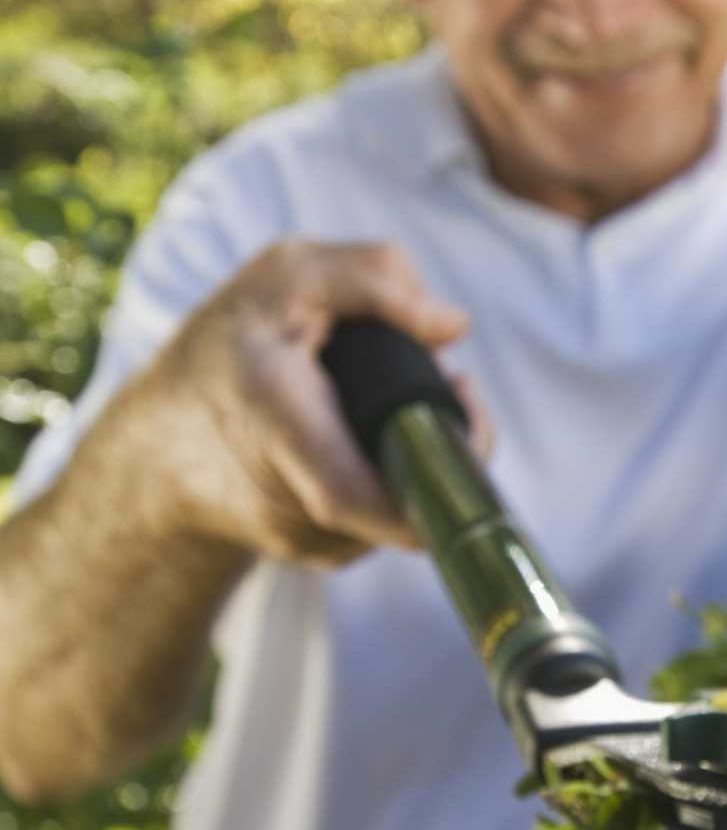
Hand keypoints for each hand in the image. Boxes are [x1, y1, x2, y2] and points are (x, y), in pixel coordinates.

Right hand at [131, 240, 484, 563]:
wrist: (159, 445)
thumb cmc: (226, 349)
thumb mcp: (287, 274)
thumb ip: (372, 277)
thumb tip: (452, 327)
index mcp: (274, 418)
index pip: (354, 490)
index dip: (432, 467)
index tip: (464, 404)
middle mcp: (287, 499)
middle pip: (408, 496)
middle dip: (446, 437)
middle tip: (446, 381)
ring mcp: (305, 540)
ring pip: (404, 505)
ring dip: (422, 453)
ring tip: (396, 400)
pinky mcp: (320, 555)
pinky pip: (387, 517)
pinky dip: (396, 475)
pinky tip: (371, 437)